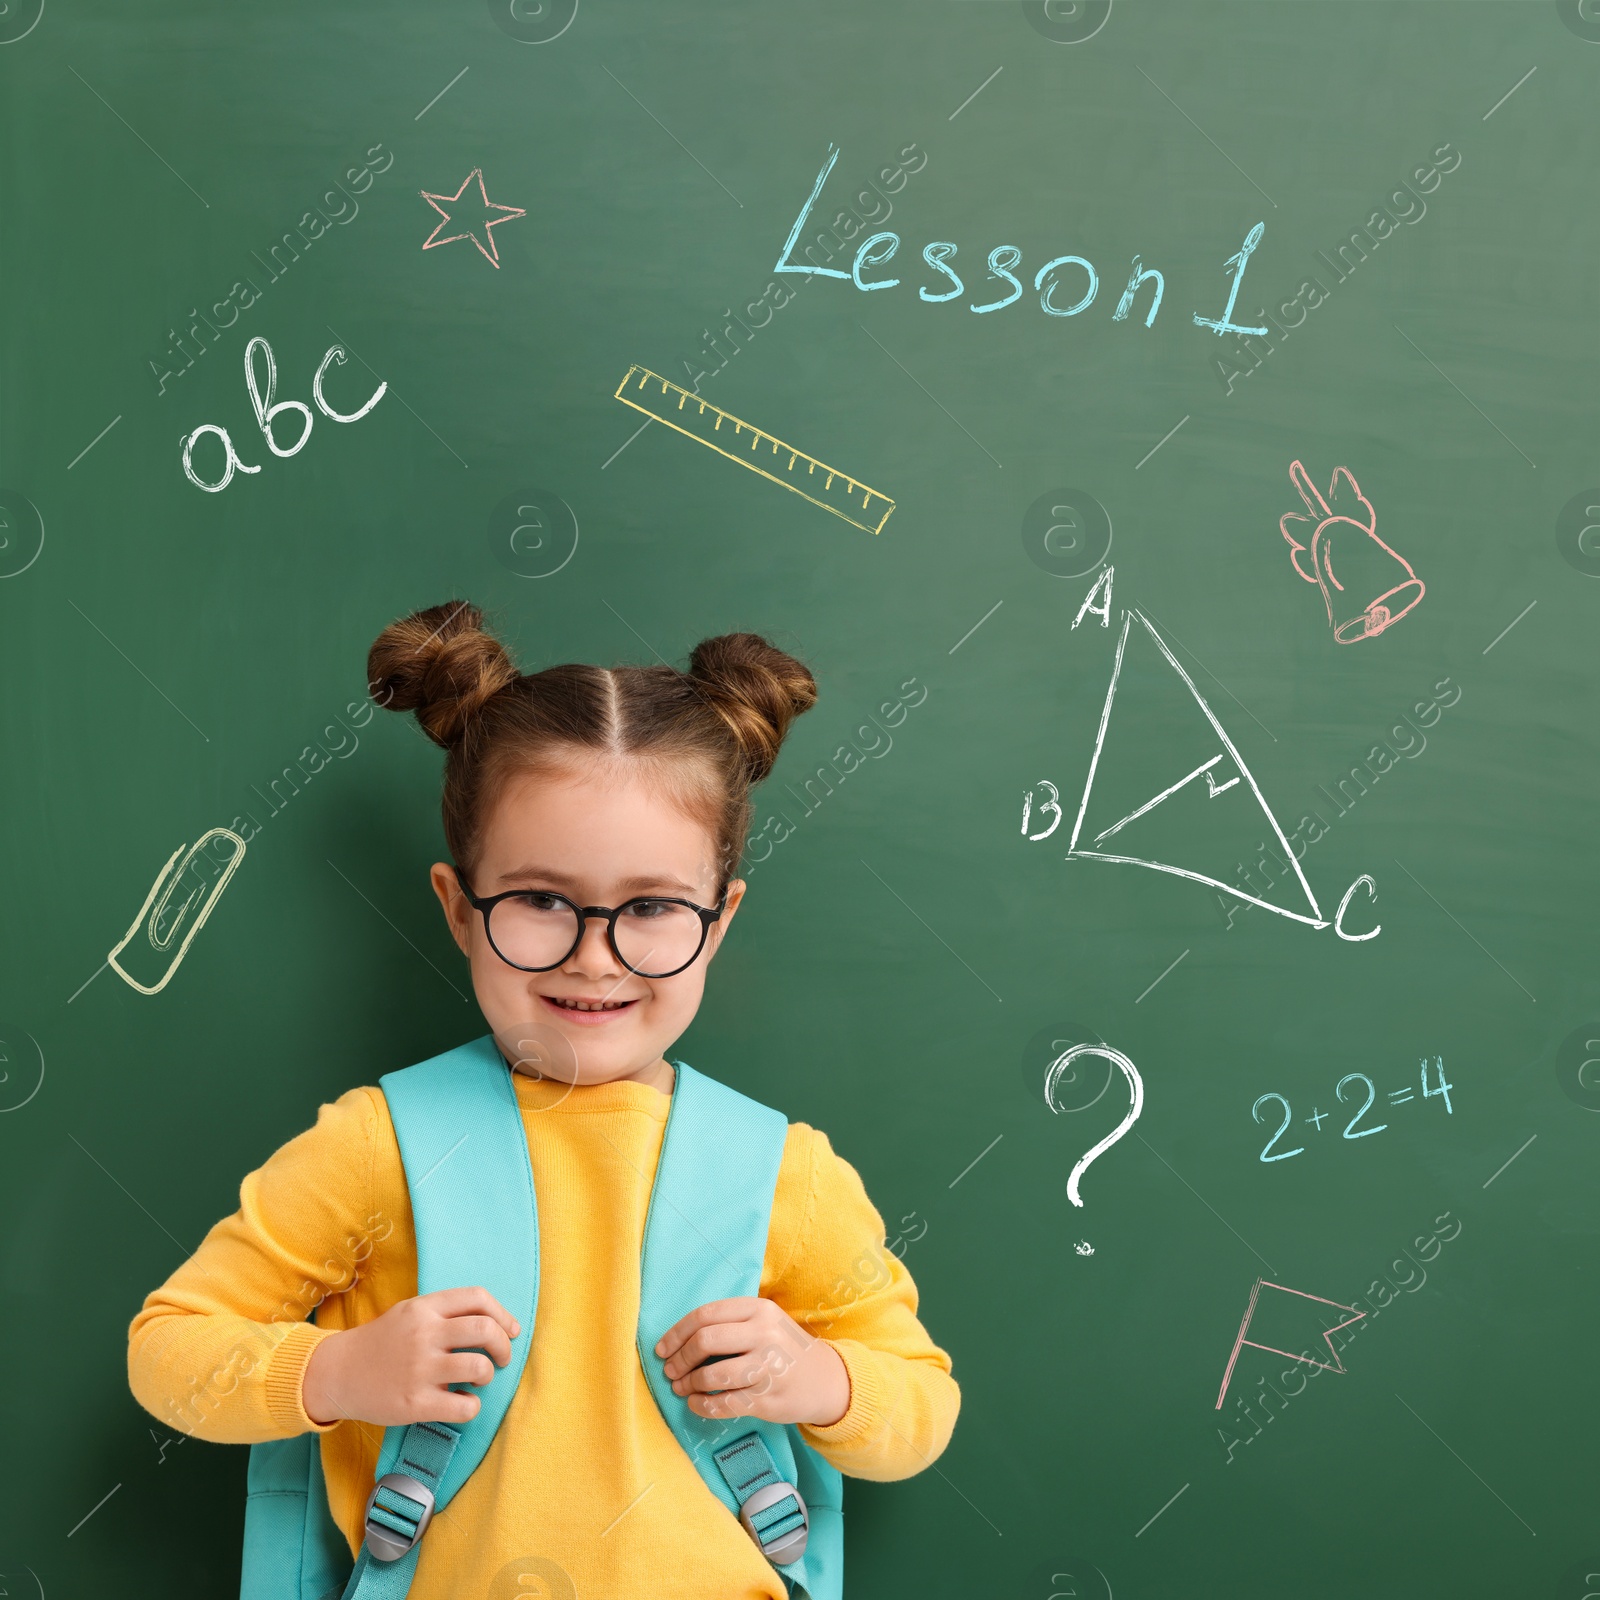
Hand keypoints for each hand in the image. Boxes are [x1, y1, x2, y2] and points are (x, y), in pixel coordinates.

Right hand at [302, 1287, 518, 1426]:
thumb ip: (445, 1312)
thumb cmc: (382, 1342)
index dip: (502, 1314)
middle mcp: (424, 1334)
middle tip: (501, 1359)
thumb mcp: (410, 1312)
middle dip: (503, 1346)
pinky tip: (461, 1403)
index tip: (511, 1330)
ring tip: (477, 1380)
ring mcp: (419, 1369)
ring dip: (487, 1375)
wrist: (337, 1373)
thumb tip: (494, 1322)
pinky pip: (463, 1407)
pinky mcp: (414, 1403)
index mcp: (424, 1308)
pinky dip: (471, 1406)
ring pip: (478, 1367)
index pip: (477, 1298)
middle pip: (485, 1330)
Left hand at [654, 1297, 849, 1426]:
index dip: (677, 1332)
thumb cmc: (783, 1348)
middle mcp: (765, 1333)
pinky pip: (726, 1404)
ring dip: (689, 1384)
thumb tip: (679, 1340)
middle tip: (671, 1371)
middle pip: (705, 1341)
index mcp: (759, 1309)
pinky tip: (696, 1404)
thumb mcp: (764, 1323)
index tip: (662, 1348)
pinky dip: (703, 1405)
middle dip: (680, 1358)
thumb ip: (730, 1324)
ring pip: (713, 1375)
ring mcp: (769, 1366)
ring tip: (681, 1388)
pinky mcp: (769, 1397)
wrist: (825, 1379)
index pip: (706, 1314)